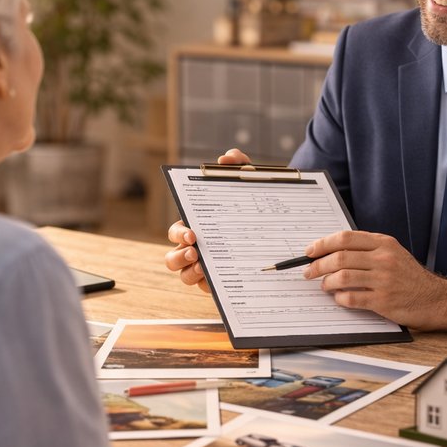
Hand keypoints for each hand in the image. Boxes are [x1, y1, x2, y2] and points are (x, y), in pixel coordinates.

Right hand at [163, 148, 252, 290]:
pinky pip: (207, 289)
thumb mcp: (248, 185)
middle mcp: (195, 250)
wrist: (274, 228)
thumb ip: (239, 166)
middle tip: (195, 252)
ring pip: (185, 277)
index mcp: (195, 227)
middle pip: (172, 258)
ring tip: (205, 268)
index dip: (179, 234)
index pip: (176, 232)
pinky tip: (222, 280)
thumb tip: (227, 156)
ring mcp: (205, 269)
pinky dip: (210, 286)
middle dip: (179, 256)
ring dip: (190, 274)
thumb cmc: (251, 206)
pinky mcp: (218, 283)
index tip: (192, 234)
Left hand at [302, 230, 446, 331]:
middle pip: (339, 258)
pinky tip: (340, 298)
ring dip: (326, 283)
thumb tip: (332, 252)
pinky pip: (351, 298)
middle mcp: (383, 259)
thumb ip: (367, 249)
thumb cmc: (410, 276)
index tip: (309, 251)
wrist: (436, 298)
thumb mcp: (393, 253)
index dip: (322, 244)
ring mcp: (384, 280)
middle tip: (308, 272)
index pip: (345, 238)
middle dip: (318, 265)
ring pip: (341, 277)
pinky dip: (340, 298)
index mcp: (383, 243)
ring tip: (324, 286)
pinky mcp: (383, 301)